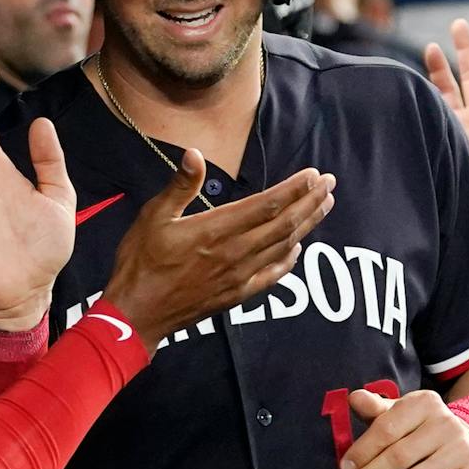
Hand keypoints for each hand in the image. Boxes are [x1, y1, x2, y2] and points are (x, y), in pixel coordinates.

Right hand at [100, 152, 334, 344]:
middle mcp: (236, 252)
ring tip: (324, 206)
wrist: (138, 314)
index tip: (314, 175)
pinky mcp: (237, 294)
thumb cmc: (141, 263)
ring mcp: (239, 276)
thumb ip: (180, 186)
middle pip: (285, 224)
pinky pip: (272, 275)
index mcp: (217, 229)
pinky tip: (297, 248)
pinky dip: (289, 259)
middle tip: (330, 184)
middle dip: (310, 202)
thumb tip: (195, 154)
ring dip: (307, 225)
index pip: (268, 205)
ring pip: (283, 246)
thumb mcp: (153, 217)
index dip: (295, 189)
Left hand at [339, 388, 468, 468]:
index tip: (345, 468)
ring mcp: (462, 450)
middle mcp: (447, 424)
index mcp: (425, 404)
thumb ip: (375, 409)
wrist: (468, 445)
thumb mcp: (399, 414)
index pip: (387, 428)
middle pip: (399, 456)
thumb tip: (354, 399)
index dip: (363, 451)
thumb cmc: (421, 431)